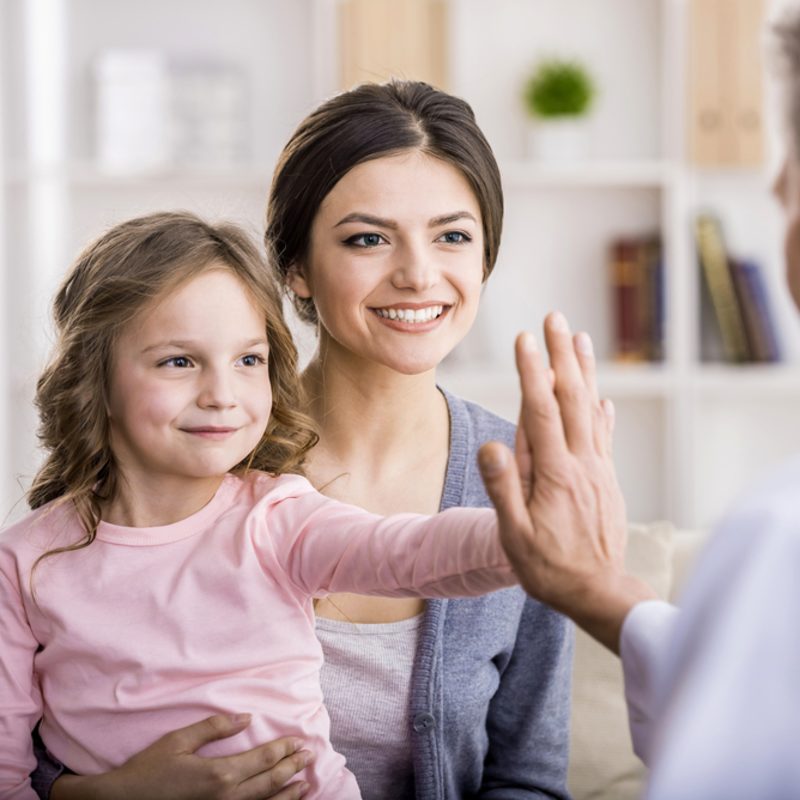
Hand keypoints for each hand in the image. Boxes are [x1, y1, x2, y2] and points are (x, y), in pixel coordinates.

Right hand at [51, 714, 311, 799]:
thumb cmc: (149, 770)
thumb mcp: (179, 740)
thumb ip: (215, 727)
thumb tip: (246, 717)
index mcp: (219, 774)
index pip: (263, 759)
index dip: (283, 749)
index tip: (300, 741)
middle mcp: (226, 798)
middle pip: (269, 782)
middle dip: (292, 768)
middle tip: (309, 756)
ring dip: (287, 794)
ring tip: (305, 784)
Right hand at [478, 312, 656, 652]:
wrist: (599, 592)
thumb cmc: (550, 567)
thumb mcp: (515, 535)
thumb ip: (503, 488)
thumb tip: (492, 444)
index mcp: (555, 473)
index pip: (540, 411)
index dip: (532, 372)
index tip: (525, 339)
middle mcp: (581, 463)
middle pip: (571, 398)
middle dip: (561, 355)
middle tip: (555, 318)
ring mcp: (598, 470)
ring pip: (592, 410)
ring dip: (585, 372)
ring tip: (580, 340)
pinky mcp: (606, 480)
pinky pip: (605, 436)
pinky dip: (603, 412)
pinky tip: (604, 398)